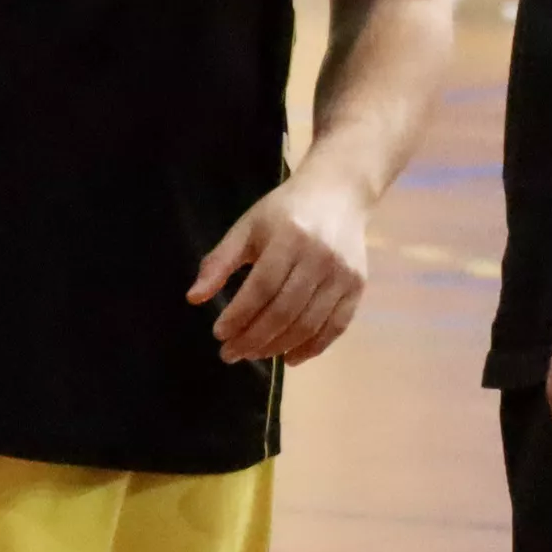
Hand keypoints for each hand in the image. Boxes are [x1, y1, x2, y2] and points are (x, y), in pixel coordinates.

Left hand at [191, 164, 372, 362]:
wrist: (338, 193)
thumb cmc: (284, 211)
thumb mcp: (247, 227)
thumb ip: (220, 261)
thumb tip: (193, 298)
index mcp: (289, 237)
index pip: (261, 287)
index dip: (239, 315)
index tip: (218, 334)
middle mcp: (320, 257)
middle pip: (284, 311)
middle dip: (253, 338)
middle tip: (230, 353)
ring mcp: (342, 274)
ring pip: (308, 324)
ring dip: (278, 347)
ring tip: (253, 354)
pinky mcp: (358, 286)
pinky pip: (336, 327)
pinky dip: (313, 348)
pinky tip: (289, 358)